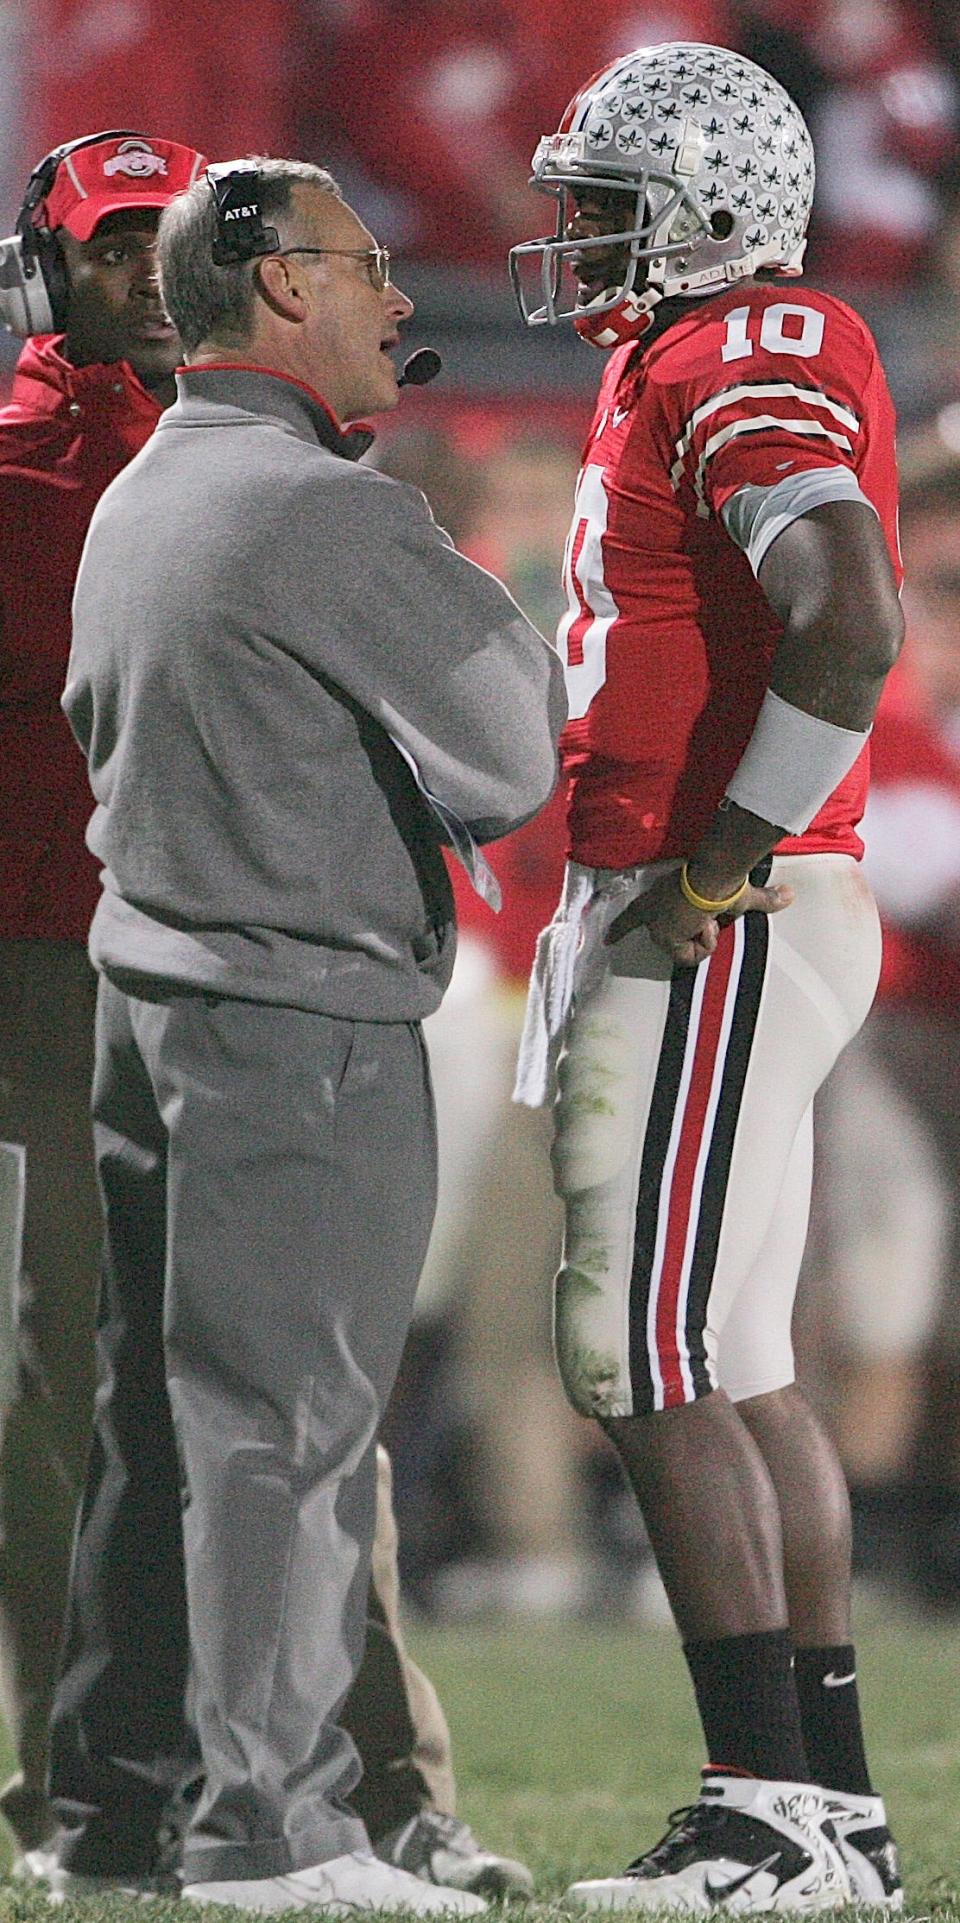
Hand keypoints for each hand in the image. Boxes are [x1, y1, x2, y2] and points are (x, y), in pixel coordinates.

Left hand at [606, 869, 793, 966]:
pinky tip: (704, 925)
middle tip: (707, 916)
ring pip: (685, 951)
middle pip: (674, 942)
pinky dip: (703, 944)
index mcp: (656, 900)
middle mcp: (651, 913)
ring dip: (703, 938)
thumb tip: (789, 896)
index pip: (632, 917)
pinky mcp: (666, 936)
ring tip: (706, 917)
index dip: (620, 929)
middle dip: (698, 934)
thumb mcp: (736, 893)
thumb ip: (761, 899)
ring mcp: (657, 926)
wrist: (713, 878)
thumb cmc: (720, 880)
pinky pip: (690, 956)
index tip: (606, 940)